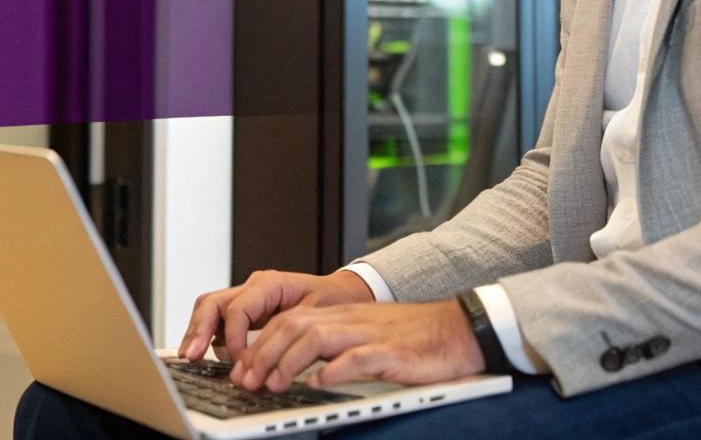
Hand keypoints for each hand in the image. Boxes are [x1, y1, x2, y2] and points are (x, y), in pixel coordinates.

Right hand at [179, 269, 375, 361]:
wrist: (343, 293)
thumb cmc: (332, 302)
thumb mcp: (315, 316)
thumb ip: (287, 335)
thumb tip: (262, 361)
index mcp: (269, 284)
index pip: (237, 309)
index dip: (233, 338)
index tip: (239, 363)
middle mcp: (253, 287)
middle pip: (213, 302)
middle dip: (198, 330)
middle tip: (191, 356)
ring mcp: (247, 297)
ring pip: (210, 308)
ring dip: (197, 332)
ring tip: (189, 356)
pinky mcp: (246, 309)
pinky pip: (218, 317)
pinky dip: (207, 334)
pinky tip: (202, 352)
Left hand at [229, 300, 483, 391]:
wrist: (458, 329)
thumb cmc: (412, 337)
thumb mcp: (364, 335)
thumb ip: (334, 347)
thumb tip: (301, 369)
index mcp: (339, 316)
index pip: (287, 321)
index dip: (259, 344)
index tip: (243, 369)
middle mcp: (348, 320)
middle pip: (292, 326)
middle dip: (262, 354)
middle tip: (246, 381)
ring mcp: (368, 333)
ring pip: (315, 337)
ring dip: (287, 362)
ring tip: (272, 384)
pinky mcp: (390, 350)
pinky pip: (356, 357)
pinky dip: (333, 370)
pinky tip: (318, 384)